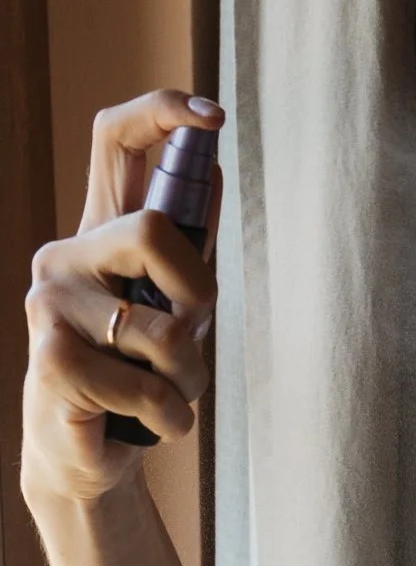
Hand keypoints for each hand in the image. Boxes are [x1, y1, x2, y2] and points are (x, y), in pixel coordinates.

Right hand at [22, 90, 223, 506]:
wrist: (87, 453)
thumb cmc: (134, 375)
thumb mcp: (172, 304)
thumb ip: (188, 247)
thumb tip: (213, 169)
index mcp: (98, 231)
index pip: (114, 137)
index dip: (163, 112)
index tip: (215, 117)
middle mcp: (67, 255)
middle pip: (150, 228)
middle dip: (197, 290)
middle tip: (194, 331)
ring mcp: (50, 304)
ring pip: (160, 324)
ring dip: (188, 374)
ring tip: (171, 393)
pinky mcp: (51, 359)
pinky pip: (144, 382)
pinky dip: (168, 412)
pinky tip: (154, 422)